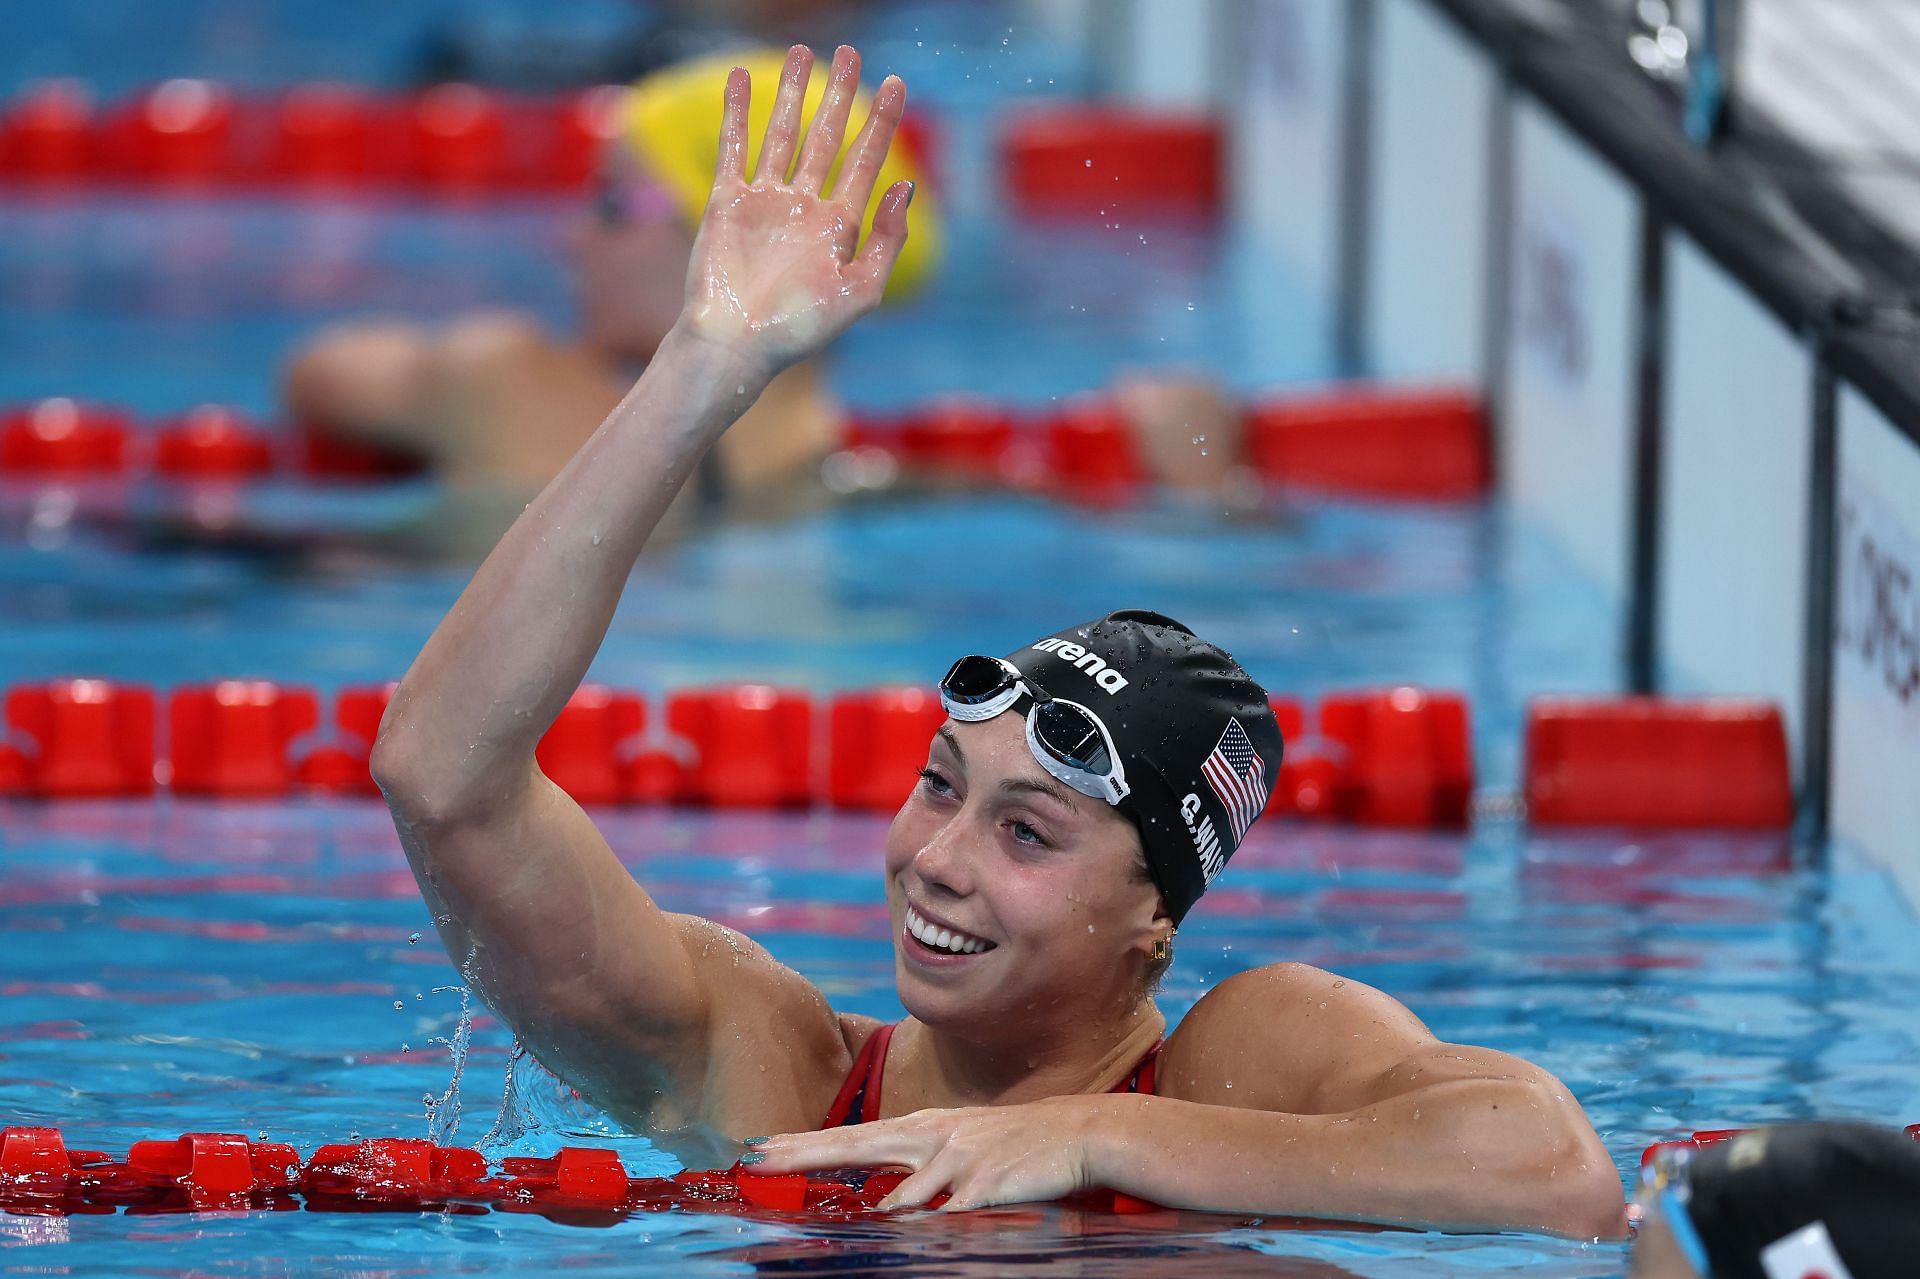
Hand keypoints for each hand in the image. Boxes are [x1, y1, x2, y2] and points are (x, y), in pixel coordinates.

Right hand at [679, 45, 914, 379]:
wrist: (736, 344)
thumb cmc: (798, 329)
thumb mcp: (859, 291)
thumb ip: (886, 240)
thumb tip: (906, 187)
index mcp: (839, 227)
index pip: (866, 161)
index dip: (882, 123)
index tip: (896, 84)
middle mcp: (804, 208)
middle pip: (825, 138)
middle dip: (839, 96)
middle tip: (850, 54)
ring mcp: (765, 202)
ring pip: (781, 134)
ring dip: (790, 93)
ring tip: (800, 52)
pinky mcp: (727, 203)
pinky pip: (734, 147)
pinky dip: (738, 112)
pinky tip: (742, 77)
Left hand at [745, 1095, 1114, 1211]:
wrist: (1074, 1131)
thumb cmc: (1012, 1143)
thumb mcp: (958, 1142)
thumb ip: (918, 1164)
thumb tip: (882, 1198)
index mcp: (923, 1127)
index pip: (853, 1136)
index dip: (805, 1144)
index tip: (760, 1149)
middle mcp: (933, 1136)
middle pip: (857, 1145)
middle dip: (805, 1154)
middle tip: (760, 1159)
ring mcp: (958, 1159)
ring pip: (903, 1194)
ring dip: (881, 1212)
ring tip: (859, 1219)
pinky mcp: (985, 1184)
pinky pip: (947, 1214)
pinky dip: (929, 1225)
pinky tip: (919, 1229)